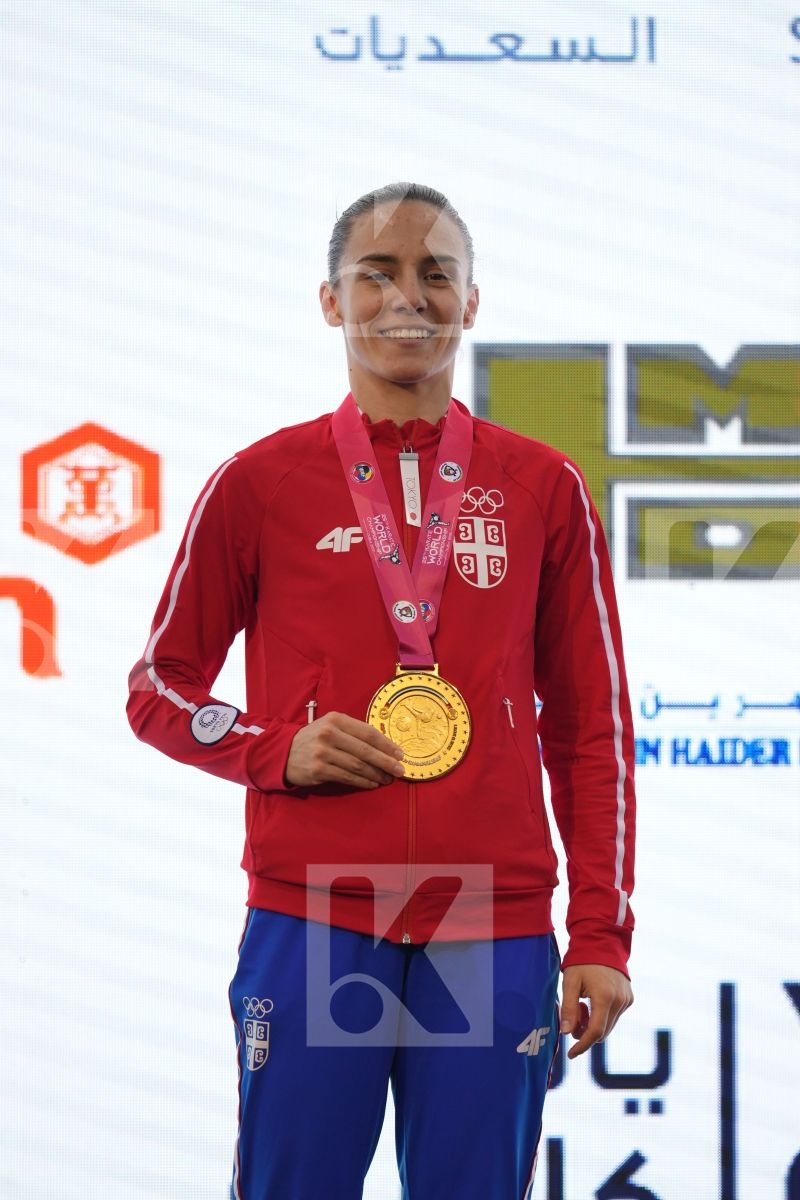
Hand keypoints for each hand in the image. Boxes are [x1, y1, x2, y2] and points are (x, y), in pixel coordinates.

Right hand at [285, 711, 405, 789]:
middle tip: (400, 770)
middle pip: (365, 750)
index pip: (368, 732)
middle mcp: (329, 734)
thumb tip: (384, 746)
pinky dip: (362, 782)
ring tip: (387, 779)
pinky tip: (371, 783)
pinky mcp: (318, 770)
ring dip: (376, 774)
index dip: (386, 744)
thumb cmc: (314, 739)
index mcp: (336, 719)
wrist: (284, 752)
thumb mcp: (331, 726)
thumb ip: (354, 732)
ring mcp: (323, 752)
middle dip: (386, 761)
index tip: (400, 754)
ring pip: (357, 765)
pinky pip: (347, 777)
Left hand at [560, 964, 632, 1059]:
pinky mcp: (629, 998)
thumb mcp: (570, 982)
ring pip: (609, 1025)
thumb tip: (566, 1033)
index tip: (571, 1054)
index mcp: (605, 997)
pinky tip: (593, 1000)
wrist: (602, 942)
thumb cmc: (582, 961)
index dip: (582, 1045)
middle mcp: (620, 1001)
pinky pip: (615, 1016)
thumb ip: (569, 1008)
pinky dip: (603, 1016)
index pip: (595, 1032)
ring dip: (594, 1024)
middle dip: (585, 1032)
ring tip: (582, 1004)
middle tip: (572, 1018)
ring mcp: (627, 1000)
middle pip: (603, 1032)